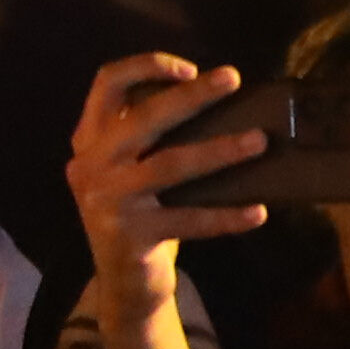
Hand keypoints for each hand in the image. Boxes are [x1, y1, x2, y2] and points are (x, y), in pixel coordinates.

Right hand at [68, 50, 284, 298]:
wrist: (124, 282)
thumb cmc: (142, 212)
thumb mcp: (131, 168)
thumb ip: (153, 137)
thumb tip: (221, 102)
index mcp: (90, 140)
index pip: (107, 84)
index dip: (146, 66)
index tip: (189, 69)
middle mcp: (90, 165)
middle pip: (143, 118)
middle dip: (191, 95)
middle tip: (232, 79)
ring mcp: (107, 201)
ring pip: (169, 165)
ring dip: (219, 150)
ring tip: (259, 141)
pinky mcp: (130, 236)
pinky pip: (188, 220)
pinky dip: (226, 216)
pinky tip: (258, 212)